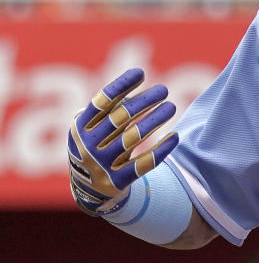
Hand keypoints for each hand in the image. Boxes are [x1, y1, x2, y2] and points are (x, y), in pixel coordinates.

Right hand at [67, 68, 178, 215]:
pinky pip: (144, 163)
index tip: (141, 73)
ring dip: (155, 119)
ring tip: (171, 106)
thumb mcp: (90, 127)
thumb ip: (107, 106)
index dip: (121, 86)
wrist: (87, 189)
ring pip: (134, 138)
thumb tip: (135, 76)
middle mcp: (88, 145)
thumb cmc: (95, 145)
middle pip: (121, 117)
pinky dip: (161, 149)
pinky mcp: (118, 181)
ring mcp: (102, 164)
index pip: (101, 102)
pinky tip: (174, 136)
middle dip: (144, 101)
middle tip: (164, 90)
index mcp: (80, 128)